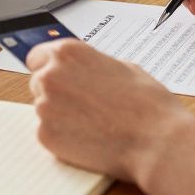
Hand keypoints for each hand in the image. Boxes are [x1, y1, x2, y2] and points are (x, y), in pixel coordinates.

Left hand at [26, 39, 194, 183]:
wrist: (157, 142)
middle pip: (38, 83)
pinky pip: (48, 133)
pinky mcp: (46, 136)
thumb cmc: (147, 104)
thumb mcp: (122, 67)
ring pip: (43, 109)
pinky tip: (90, 138)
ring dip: (60, 115)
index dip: (49, 68)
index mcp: (68, 53)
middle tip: (84, 105)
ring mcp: (44, 107)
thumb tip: (80, 70)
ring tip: (94, 122)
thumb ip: (90, 66)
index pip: (37, 56)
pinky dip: (63, 137)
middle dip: (56, 93)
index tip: (58, 78)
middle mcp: (50, 76)